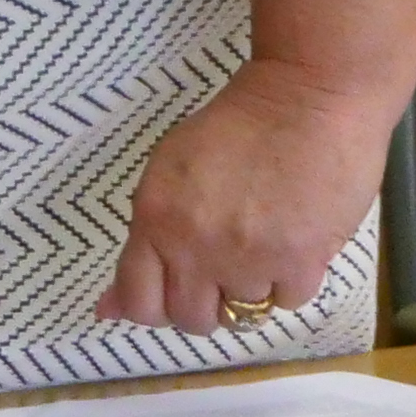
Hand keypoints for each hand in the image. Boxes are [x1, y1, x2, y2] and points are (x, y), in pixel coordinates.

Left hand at [100, 62, 395, 335]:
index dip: (154, 308)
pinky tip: (293, 240)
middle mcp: (195, 246)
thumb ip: (143, 240)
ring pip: (242, 316)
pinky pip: (287, 301)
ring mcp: (248, 258)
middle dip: (205, 303)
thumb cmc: (238, 125)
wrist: (307, 96)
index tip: (174, 291)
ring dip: (251, 288)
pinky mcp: (299, 262)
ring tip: (263, 244)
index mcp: (156, 218)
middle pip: (190, 319)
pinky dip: (290, 280)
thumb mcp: (170, 169)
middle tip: (222, 271)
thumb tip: (107, 310)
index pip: (138, 303)